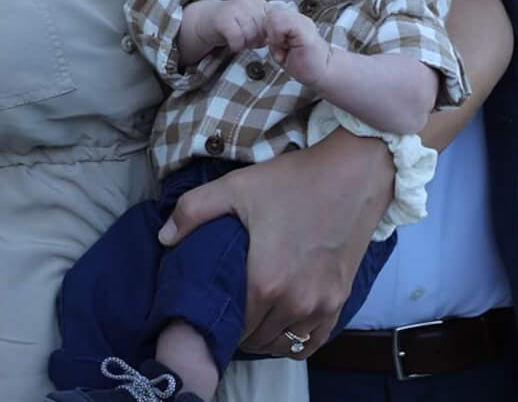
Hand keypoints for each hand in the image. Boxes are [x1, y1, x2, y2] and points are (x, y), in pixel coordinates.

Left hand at [159, 131, 392, 357]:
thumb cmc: (294, 181)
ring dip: (266, 338)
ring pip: (285, 344)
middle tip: (232, 313)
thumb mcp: (237, 187)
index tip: (215, 310)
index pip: (236, 327)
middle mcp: (296, 302)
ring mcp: (322, 305)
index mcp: (266, 281)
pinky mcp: (341, 300)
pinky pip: (313, 341)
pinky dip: (296, 341)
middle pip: (258, 340)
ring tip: (254, 320)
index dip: (222, 322)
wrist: (353, 173)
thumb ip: (193, 212)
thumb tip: (163, 238)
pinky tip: (284, 327)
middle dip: (242, 331)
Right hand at [202, 0, 272, 51]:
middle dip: (255, 41)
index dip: (268, 36)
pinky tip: (232, 43)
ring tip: (238, 40)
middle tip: (245, 39)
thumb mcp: (253, 24)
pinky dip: (236, 46)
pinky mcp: (224, 19)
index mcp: (260, 3)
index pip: (274, 24)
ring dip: (245, 44)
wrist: (205, 19)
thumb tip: (273, 41)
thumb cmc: (233, 25)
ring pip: (251, 36)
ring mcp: (236, 8)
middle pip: (263, 31)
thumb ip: (265, 30)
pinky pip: (238, 39)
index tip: (259, 39)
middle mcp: (249, 2)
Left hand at [264, 4, 330, 84]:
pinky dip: (279, 38)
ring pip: (273, 16)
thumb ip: (273, 35)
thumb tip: (263, 30)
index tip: (278, 46)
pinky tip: (288, 48)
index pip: (269, 15)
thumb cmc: (304, 63)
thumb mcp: (281, 47)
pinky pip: (281, 24)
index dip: (268, 32)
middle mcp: (298, 17)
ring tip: (286, 49)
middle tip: (282, 48)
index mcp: (292, 21)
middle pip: (270, 14)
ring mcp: (302, 21)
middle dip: (270, 34)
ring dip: (275, 37)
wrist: (323, 72)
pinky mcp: (304, 28)